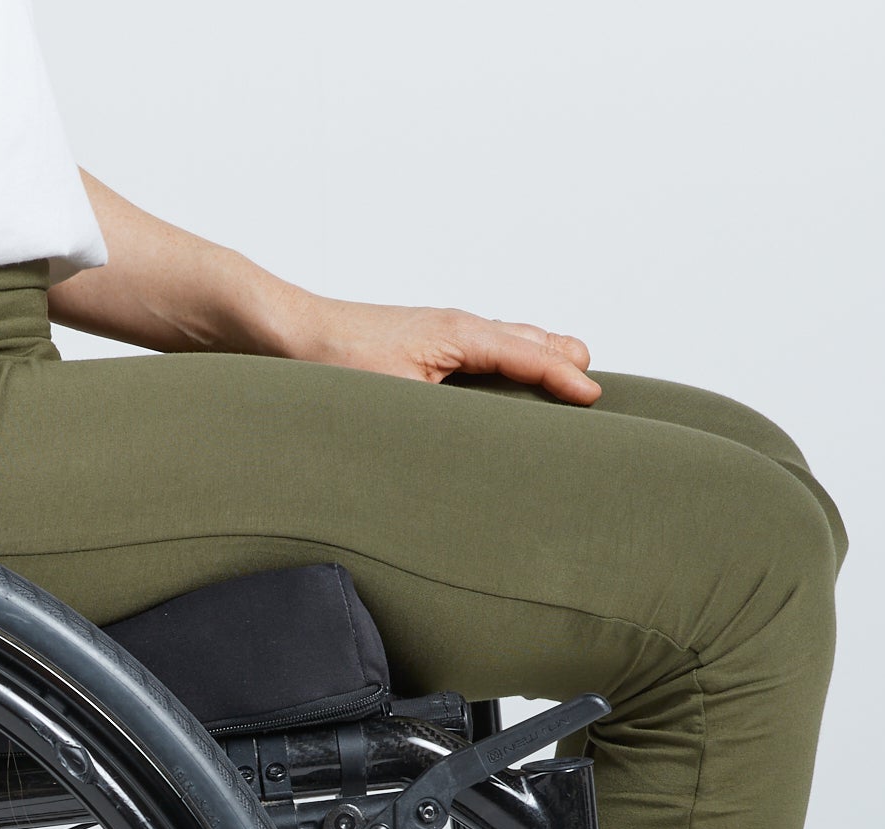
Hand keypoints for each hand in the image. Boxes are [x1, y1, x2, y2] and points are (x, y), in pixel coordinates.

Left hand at [288, 297, 600, 404]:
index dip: (566, 379)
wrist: (289, 331)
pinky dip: (513, 360)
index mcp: (461, 334)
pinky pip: (487, 348)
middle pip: (533, 339)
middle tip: (593, 396)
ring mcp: (443, 332)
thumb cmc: (334, 361)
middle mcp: (458, 326)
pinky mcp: (426, 344)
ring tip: (570, 382)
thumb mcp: (398, 399)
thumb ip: (445, 416)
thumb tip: (480, 446)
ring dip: (542, 358)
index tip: (595, 400)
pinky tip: (508, 384)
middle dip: (567, 361)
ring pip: (512, 340)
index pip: (532, 354)